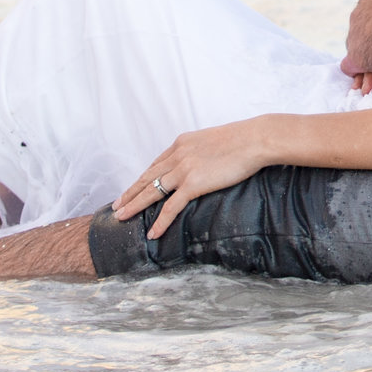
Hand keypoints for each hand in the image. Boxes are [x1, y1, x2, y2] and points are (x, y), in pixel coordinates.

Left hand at [114, 120, 281, 239]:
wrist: (255, 139)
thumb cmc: (244, 139)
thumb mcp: (214, 141)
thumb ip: (202, 152)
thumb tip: (205, 162)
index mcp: (182, 143)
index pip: (156, 164)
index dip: (143, 178)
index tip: (133, 187)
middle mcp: (177, 155)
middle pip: (147, 177)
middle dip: (130, 193)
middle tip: (116, 205)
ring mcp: (183, 169)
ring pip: (151, 191)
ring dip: (134, 206)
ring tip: (121, 217)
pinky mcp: (193, 183)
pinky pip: (171, 207)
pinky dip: (160, 221)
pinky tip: (152, 232)